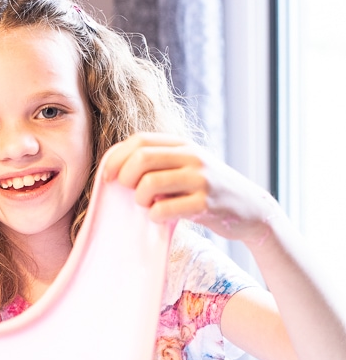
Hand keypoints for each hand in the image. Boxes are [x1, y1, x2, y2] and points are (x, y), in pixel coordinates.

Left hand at [104, 133, 280, 244]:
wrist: (251, 209)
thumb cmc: (209, 191)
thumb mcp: (189, 167)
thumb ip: (162, 162)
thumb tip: (117, 169)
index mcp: (184, 145)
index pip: (140, 140)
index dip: (117, 157)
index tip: (107, 176)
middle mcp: (193, 157)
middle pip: (142, 159)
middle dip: (125, 177)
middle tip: (128, 192)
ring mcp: (201, 180)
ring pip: (150, 183)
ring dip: (140, 199)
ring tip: (147, 206)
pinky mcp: (206, 204)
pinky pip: (165, 209)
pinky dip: (155, 216)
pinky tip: (160, 218)